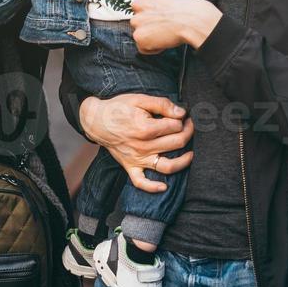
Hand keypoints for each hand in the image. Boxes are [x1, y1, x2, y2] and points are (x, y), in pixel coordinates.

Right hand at [79, 92, 193, 193]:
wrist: (96, 121)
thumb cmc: (118, 108)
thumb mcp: (140, 99)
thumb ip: (162, 104)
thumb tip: (181, 113)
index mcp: (145, 128)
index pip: (175, 126)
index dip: (182, 119)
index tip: (181, 115)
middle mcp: (142, 146)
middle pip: (175, 143)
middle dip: (187, 133)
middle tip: (188, 126)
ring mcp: (136, 159)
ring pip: (166, 166)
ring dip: (183, 161)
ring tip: (191, 154)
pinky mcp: (130, 166)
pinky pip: (141, 182)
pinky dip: (153, 187)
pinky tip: (164, 186)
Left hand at [131, 0, 222, 53]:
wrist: (196, 21)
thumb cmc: (191, 8)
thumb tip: (161, 5)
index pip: (142, 1)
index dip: (153, 10)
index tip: (161, 14)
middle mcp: (139, 4)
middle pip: (139, 17)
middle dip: (149, 23)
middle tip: (164, 26)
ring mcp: (137, 20)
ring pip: (139, 31)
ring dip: (150, 35)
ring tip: (166, 34)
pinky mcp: (139, 36)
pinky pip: (142, 47)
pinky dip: (152, 48)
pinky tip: (164, 42)